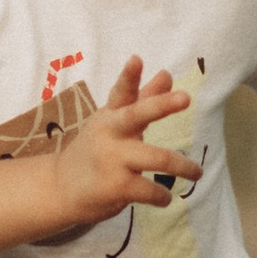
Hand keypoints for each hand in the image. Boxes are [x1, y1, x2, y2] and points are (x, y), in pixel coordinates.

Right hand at [40, 57, 203, 234]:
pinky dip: (162, 196)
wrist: (60, 188)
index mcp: (111, 115)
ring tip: (196, 173)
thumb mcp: (114, 121)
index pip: (121, 92)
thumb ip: (143, 99)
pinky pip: (150, 190)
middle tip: (186, 97)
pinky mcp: (116, 187)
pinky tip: (165, 198)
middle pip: (137, 115)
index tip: (137, 59)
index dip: (129, 76)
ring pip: (157, 158)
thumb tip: (167, 74)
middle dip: (161, 105)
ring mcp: (113, 160)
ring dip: (182, 166)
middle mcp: (110, 133)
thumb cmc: (96, 149)